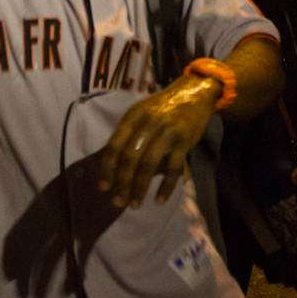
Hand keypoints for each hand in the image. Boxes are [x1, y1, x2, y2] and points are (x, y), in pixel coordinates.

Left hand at [97, 75, 219, 208]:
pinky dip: (166, 187)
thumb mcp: (141, 113)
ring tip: (134, 205)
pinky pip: (173, 168)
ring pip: (149, 165)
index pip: (114, 146)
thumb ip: (128, 134)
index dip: (107, 169)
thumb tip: (113, 166)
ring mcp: (167, 132)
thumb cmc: (162, 107)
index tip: (103, 188)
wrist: (193, 93)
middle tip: (118, 202)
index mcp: (133, 117)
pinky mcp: (184, 141)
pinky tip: (159, 200)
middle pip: (130, 158)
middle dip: (122, 183)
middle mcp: (148, 123)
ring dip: (140, 188)